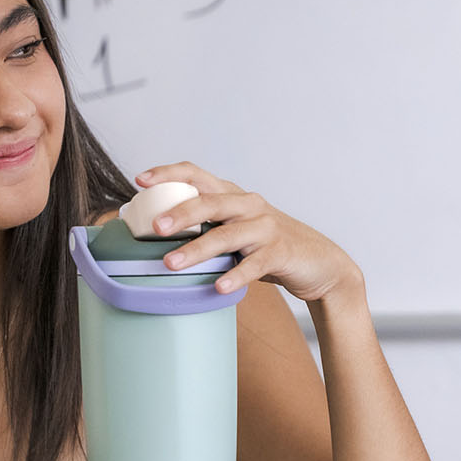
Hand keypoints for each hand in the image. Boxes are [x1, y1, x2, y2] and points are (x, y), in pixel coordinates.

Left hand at [135, 163, 360, 302]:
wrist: (320, 264)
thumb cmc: (269, 248)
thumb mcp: (237, 231)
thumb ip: (206, 229)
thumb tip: (155, 237)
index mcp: (233, 196)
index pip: (197, 174)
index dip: (168, 173)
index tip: (139, 180)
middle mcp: (249, 205)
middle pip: (210, 202)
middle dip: (180, 212)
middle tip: (154, 226)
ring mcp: (267, 228)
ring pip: (227, 234)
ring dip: (197, 249)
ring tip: (171, 264)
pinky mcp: (281, 252)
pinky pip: (254, 264)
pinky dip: (235, 276)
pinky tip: (218, 287)